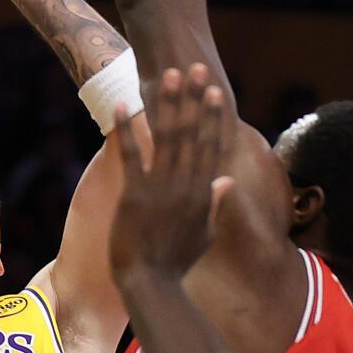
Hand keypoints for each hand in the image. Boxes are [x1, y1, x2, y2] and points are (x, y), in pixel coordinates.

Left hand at [111, 64, 233, 281]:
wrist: (151, 284)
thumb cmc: (176, 263)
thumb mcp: (203, 234)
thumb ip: (214, 204)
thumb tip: (226, 181)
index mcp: (202, 194)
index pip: (212, 147)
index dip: (213, 117)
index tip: (216, 92)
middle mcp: (185, 186)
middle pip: (192, 134)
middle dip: (194, 99)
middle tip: (195, 69)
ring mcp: (161, 189)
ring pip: (168, 137)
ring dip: (168, 103)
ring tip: (169, 75)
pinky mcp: (136, 195)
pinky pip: (132, 155)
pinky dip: (129, 128)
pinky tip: (126, 103)